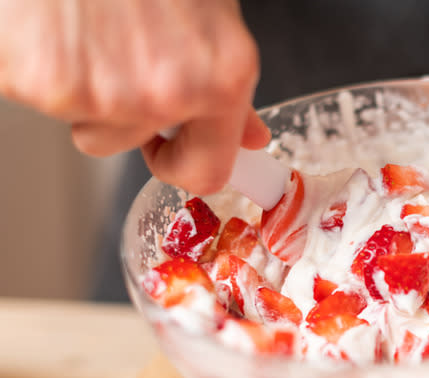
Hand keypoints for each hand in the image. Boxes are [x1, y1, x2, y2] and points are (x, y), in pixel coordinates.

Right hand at [0, 0, 269, 194]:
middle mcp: (167, 92)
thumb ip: (225, 82)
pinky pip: (44, 99)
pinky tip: (58, 25)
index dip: (184, 163)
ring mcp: (102, 93)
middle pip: (135, 146)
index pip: (207, 171)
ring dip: (87, 91)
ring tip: (89, 29)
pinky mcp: (42, 82)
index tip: (171, 150)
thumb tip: (246, 135)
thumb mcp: (210, 11)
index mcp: (221, 75)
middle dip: (128, 115)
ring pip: (88, 125)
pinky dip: (45, 68)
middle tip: (119, 55)